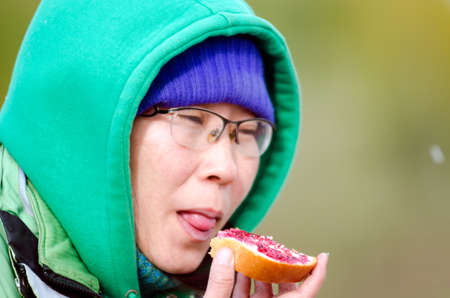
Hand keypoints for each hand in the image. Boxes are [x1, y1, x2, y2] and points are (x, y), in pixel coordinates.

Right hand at [204, 248, 327, 297]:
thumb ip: (221, 284)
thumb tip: (225, 255)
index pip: (304, 296)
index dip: (316, 275)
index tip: (322, 257)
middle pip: (285, 290)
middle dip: (279, 266)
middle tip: (273, 248)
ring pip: (265, 293)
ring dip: (258, 272)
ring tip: (252, 253)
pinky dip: (244, 282)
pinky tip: (236, 269)